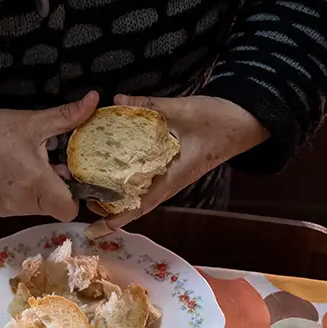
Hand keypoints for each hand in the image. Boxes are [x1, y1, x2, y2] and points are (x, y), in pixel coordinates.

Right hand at [0, 92, 99, 221]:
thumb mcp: (34, 121)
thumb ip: (69, 115)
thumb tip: (95, 99)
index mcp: (37, 183)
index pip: (70, 210)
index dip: (76, 195)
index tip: (71, 174)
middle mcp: (23, 203)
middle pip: (55, 208)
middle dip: (59, 190)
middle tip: (51, 164)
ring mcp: (8, 209)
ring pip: (39, 209)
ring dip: (42, 192)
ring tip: (31, 166)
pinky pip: (22, 208)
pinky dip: (25, 195)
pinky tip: (15, 173)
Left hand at [87, 94, 269, 236]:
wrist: (245, 120)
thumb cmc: (219, 120)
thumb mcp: (183, 110)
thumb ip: (150, 105)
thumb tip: (117, 100)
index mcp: (172, 177)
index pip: (140, 205)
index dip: (116, 218)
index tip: (94, 228)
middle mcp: (168, 181)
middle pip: (133, 202)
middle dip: (107, 205)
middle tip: (80, 198)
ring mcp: (170, 175)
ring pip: (137, 191)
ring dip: (115, 192)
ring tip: (89, 186)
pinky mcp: (171, 165)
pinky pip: (145, 176)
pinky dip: (127, 176)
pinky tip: (111, 167)